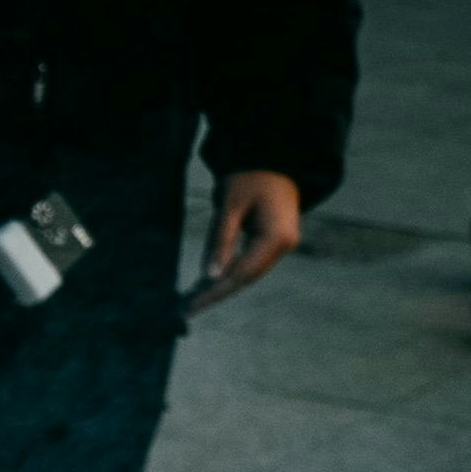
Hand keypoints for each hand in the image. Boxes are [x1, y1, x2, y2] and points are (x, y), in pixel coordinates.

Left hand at [188, 170, 302, 314]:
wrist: (274, 161)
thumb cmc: (250, 178)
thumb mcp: (230, 206)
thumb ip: (220, 241)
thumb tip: (210, 277)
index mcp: (276, 236)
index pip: (242, 273)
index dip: (215, 291)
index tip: (191, 305)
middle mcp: (284, 245)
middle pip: (246, 278)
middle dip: (215, 294)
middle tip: (185, 309)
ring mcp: (283, 245)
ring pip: (248, 274)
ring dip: (221, 286)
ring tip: (191, 299)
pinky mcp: (276, 243)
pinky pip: (251, 264)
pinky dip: (229, 273)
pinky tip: (208, 282)